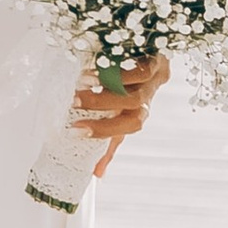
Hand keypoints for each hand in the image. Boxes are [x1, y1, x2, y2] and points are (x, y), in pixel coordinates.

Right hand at [72, 53, 166, 178]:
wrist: (154, 52)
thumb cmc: (129, 86)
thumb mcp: (119, 111)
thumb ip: (109, 140)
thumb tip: (97, 175)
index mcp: (137, 112)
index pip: (127, 129)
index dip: (103, 133)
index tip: (74, 130)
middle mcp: (146, 98)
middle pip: (134, 113)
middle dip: (102, 109)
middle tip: (72, 103)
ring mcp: (152, 78)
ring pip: (137, 90)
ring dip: (108, 86)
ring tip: (81, 82)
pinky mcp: (154, 58)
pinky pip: (142, 67)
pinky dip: (119, 68)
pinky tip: (96, 65)